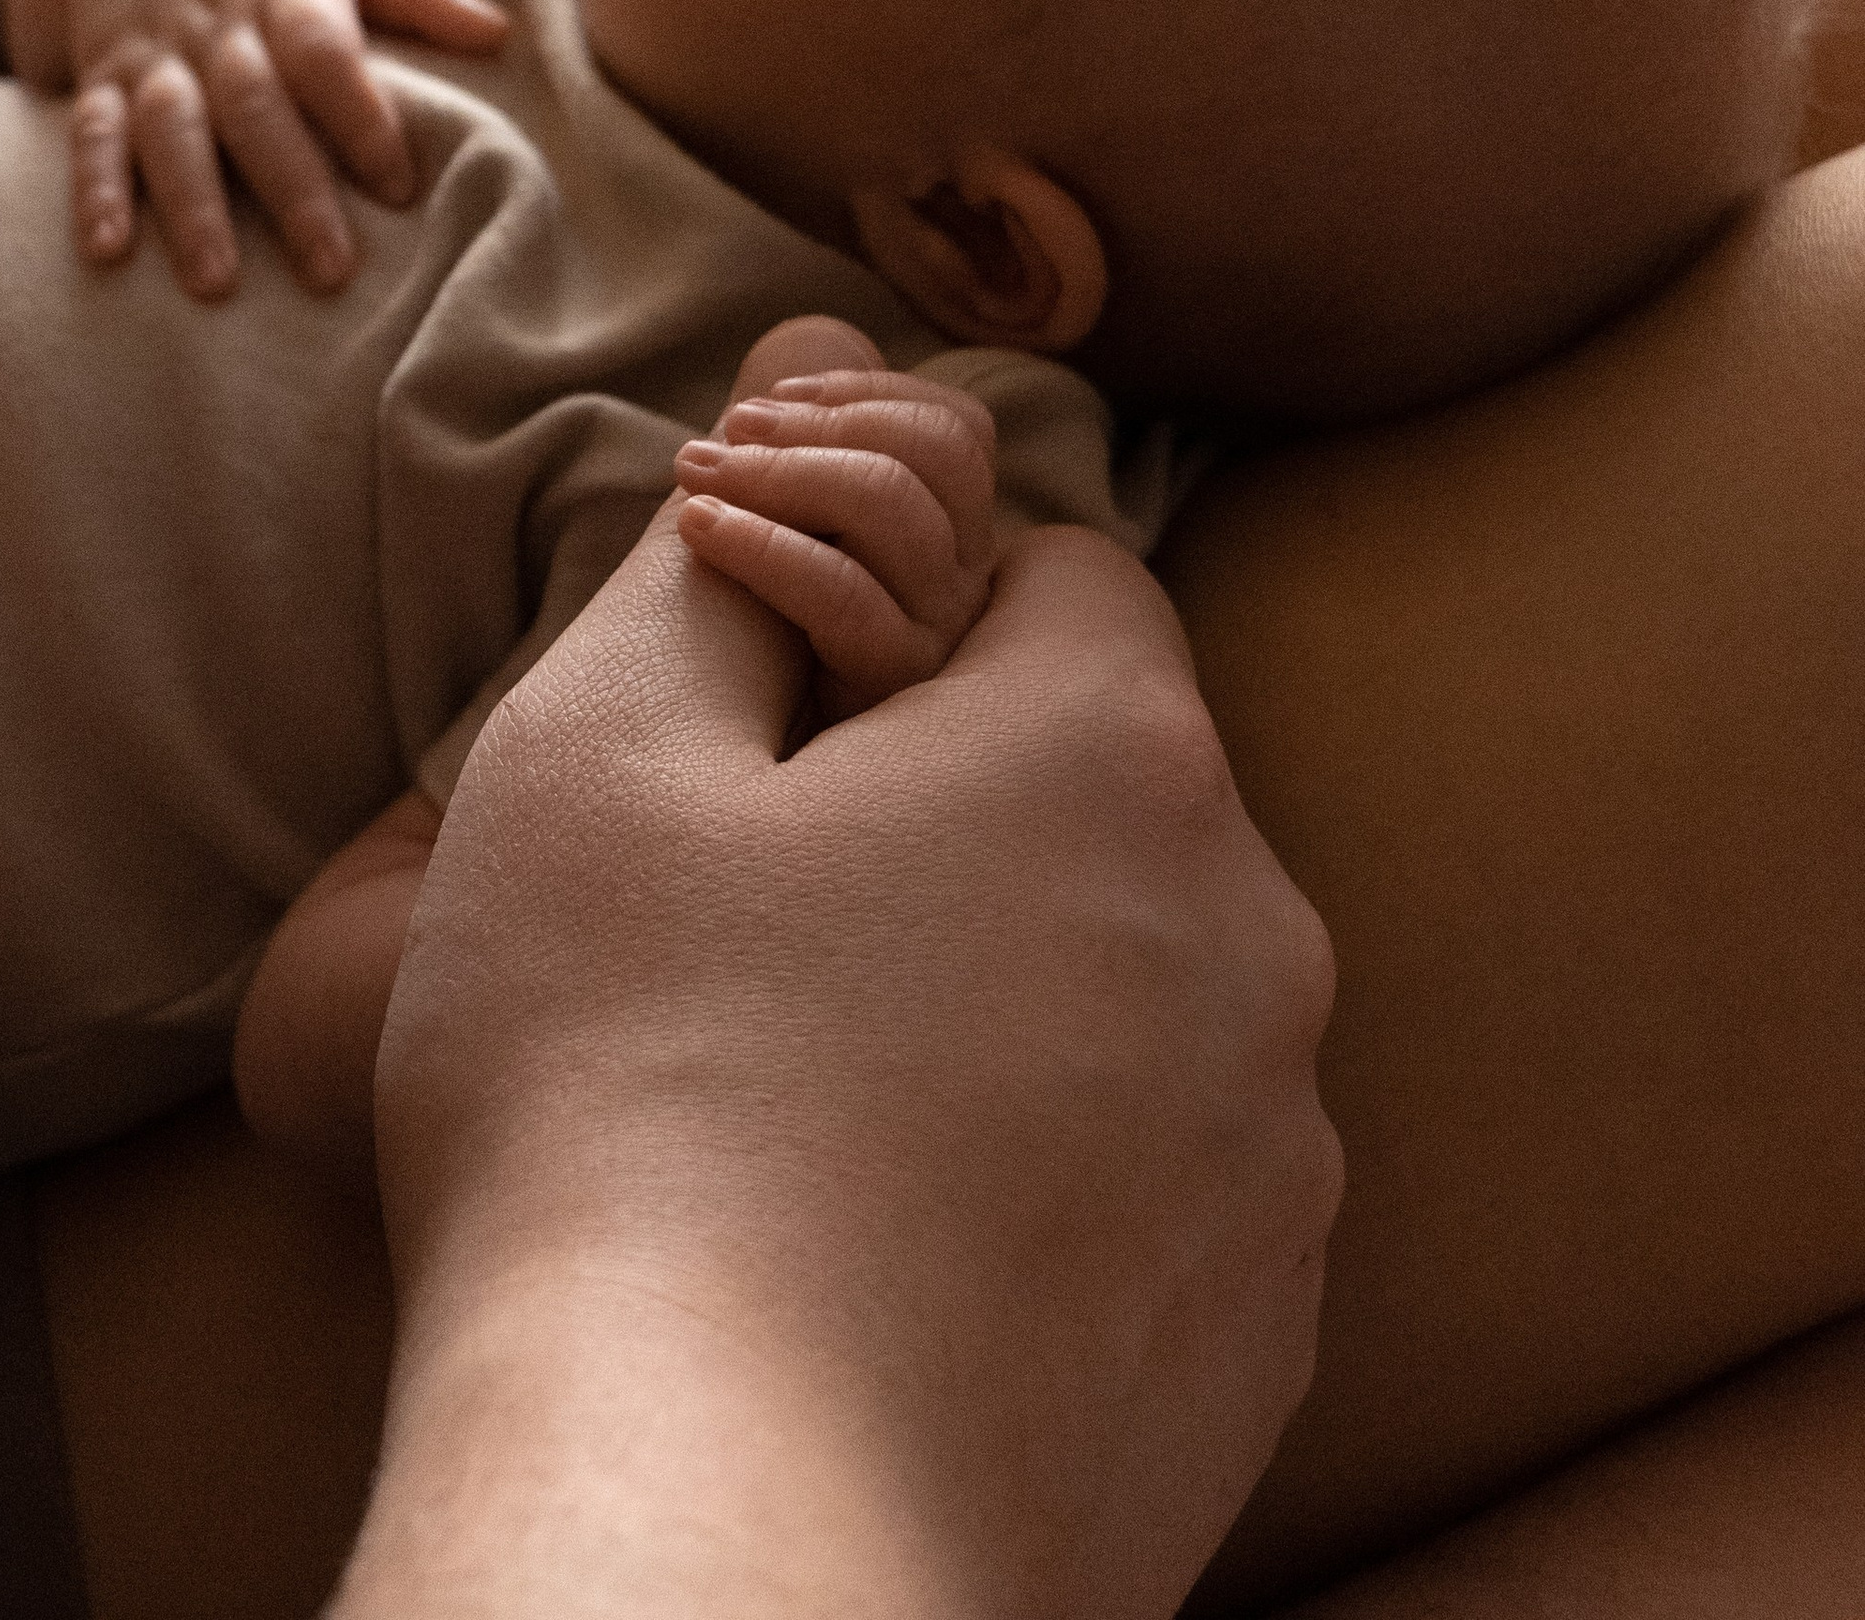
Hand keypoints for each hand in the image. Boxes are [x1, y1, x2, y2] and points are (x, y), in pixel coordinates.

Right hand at [6, 0, 506, 294]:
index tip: (400, 186)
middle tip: (330, 271)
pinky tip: (106, 253)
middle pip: (254, 106)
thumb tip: (503, 33)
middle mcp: (220, 25)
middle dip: (291, 189)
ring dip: (191, 206)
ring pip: (172, 129)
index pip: (326, 52)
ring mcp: (155, 55)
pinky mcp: (101, 79)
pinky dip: (93, 191)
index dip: (360, 115)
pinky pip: (91, 134)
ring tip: (216, 284)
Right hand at [356, 490, 1340, 1619]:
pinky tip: (879, 1262)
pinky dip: (1041, 1190)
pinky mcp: (1257, 1357)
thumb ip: (718, 556)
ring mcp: (1278, 1168)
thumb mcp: (594, 757)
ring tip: (801, 1121)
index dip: (899, 619)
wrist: (714, 1543)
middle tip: (754, 938)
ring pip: (1132, 993)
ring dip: (1002, 1005)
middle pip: (1100, 789)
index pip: (1056, 574)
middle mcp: (1255, 941)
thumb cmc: (622, 1105)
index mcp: (1116, 756)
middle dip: (951, 815)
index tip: (769, 742)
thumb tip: (813, 371)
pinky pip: (1154, 1187)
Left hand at [671, 322, 994, 720]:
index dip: (864, 392)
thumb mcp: (782, 526)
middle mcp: (963, 582)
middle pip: (938, 452)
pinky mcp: (890, 691)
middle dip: (819, 421)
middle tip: (725, 432)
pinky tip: (699, 531)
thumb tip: (802, 338)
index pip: (957, 428)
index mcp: (950, 534)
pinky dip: (764, 546)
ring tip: (696, 474)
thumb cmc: (753, 641)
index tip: (768, 400)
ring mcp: (938, 638)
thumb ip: (798, 434)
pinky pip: (845, 596)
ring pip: (893, 507)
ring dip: (780, 471)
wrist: (727, 781)